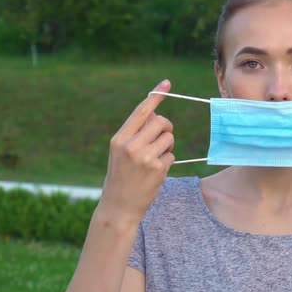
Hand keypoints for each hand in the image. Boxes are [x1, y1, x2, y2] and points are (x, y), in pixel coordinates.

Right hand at [99, 79, 174, 224]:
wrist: (119, 206)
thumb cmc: (121, 176)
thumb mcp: (120, 152)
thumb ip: (136, 134)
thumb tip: (156, 116)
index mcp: (119, 138)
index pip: (141, 112)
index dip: (155, 96)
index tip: (166, 84)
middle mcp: (131, 145)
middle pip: (161, 122)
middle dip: (166, 128)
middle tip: (162, 138)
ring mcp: (145, 157)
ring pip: (169, 138)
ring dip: (167, 146)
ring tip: (155, 159)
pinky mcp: (157, 169)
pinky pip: (171, 156)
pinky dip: (167, 162)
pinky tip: (156, 172)